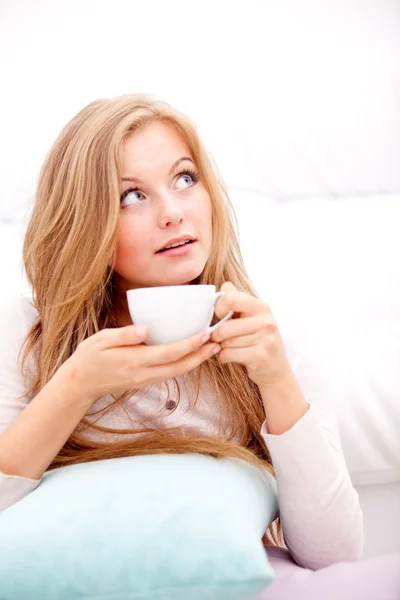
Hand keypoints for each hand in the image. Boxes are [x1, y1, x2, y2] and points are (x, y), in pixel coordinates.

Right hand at [61, 326, 220, 405]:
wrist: (79, 384)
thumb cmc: (88, 358)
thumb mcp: (101, 340)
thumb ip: (124, 335)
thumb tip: (146, 329)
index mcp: (134, 361)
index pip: (168, 353)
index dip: (189, 345)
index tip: (205, 334)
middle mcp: (143, 374)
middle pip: (179, 367)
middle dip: (201, 356)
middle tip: (218, 342)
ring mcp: (145, 380)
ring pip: (176, 373)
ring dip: (195, 362)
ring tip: (210, 348)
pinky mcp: (144, 382)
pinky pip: (169, 374)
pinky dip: (183, 365)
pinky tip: (190, 355)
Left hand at [210, 282, 292, 389]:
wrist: (275, 369)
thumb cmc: (258, 340)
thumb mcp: (251, 317)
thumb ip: (237, 300)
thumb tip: (225, 285)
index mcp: (261, 307)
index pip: (230, 298)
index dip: (219, 308)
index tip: (221, 316)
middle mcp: (266, 320)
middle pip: (224, 326)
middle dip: (217, 335)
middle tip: (220, 338)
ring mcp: (265, 338)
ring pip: (225, 342)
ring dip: (222, 347)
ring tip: (230, 348)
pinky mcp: (260, 355)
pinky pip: (228, 354)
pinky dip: (224, 358)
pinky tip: (231, 357)